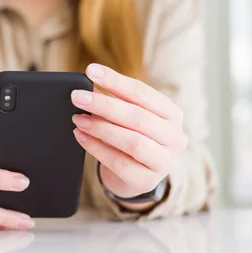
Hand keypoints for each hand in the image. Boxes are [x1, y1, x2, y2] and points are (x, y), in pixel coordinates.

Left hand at [71, 64, 187, 205]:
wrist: (135, 176)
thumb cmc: (130, 137)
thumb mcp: (128, 117)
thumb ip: (114, 102)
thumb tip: (87, 86)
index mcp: (172, 114)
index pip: (143, 93)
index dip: (116, 81)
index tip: (91, 71)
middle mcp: (174, 137)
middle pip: (137, 116)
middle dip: (103, 105)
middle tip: (77, 97)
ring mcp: (164, 161)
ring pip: (132, 141)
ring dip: (100, 128)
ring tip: (78, 119)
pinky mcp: (147, 181)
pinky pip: (119, 162)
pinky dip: (96, 148)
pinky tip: (80, 137)